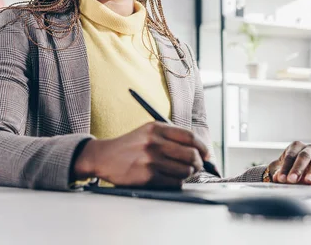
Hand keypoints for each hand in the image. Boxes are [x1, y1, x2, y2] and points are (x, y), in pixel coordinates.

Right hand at [73, 122, 209, 188]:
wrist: (104, 157)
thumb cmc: (129, 146)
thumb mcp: (147, 132)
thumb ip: (170, 137)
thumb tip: (199, 150)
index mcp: (156, 128)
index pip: (189, 136)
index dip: (202, 147)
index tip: (206, 154)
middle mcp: (154, 142)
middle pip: (191, 154)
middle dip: (199, 163)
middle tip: (197, 166)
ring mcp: (151, 160)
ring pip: (185, 170)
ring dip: (188, 174)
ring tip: (181, 173)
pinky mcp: (148, 177)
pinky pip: (174, 182)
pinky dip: (177, 182)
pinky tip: (170, 179)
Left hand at [268, 141, 310, 184]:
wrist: (297, 174)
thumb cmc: (287, 170)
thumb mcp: (281, 170)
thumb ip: (279, 174)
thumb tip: (277, 178)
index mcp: (295, 146)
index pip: (290, 156)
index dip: (285, 167)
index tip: (281, 178)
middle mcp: (309, 149)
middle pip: (304, 156)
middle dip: (297, 169)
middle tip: (292, 179)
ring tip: (308, 181)